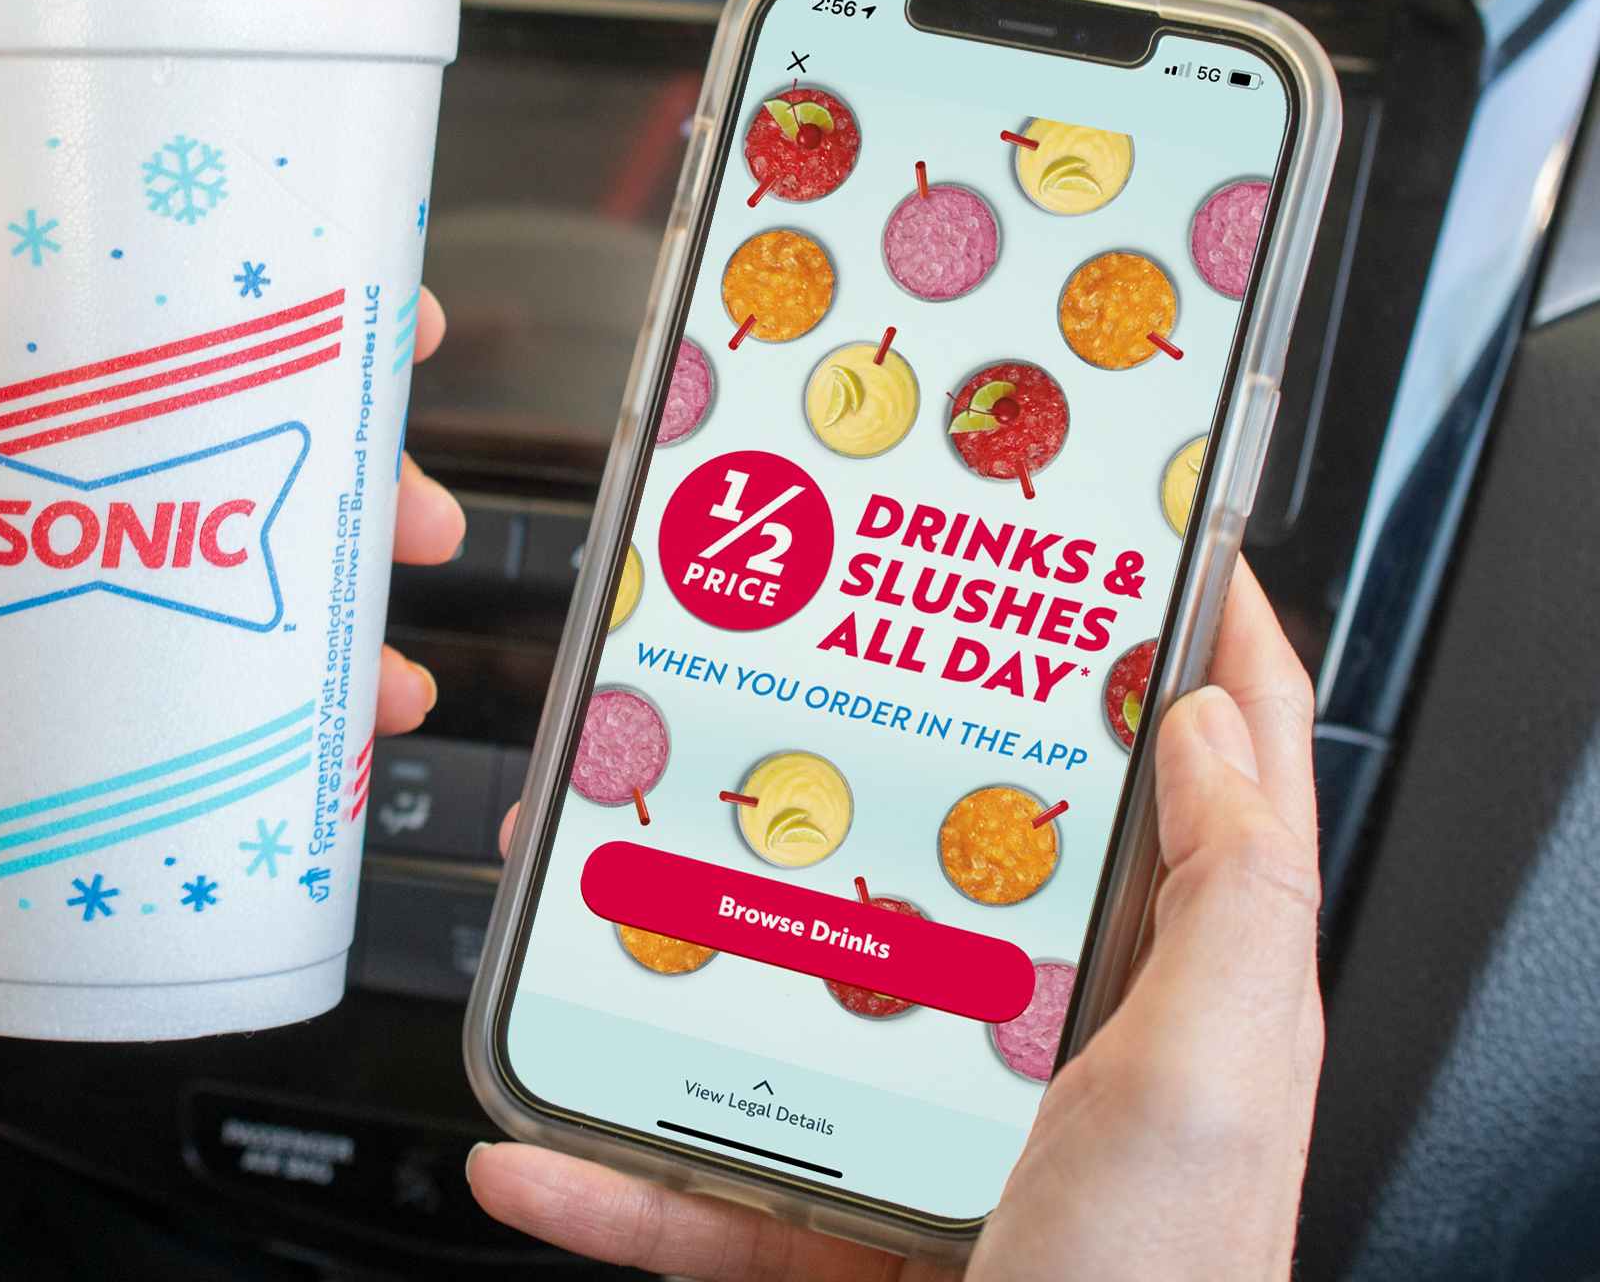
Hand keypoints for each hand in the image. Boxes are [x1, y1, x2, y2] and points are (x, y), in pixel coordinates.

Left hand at [0, 187, 463, 1110]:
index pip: (47, 293)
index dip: (177, 264)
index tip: (298, 258)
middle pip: (157, 431)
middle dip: (293, 433)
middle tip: (389, 448)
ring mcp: (7, 628)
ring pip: (186, 563)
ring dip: (302, 573)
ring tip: (388, 594)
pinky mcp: (33, 741)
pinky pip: (174, 706)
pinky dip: (268, 712)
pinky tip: (338, 727)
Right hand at [470, 559, 1321, 1280]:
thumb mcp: (1219, 1078)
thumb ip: (1226, 894)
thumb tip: (1209, 710)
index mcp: (1161, 1001)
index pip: (1202, 784)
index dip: (1176, 650)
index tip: (1115, 541)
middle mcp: (1045, 1061)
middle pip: (934, 869)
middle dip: (833, 768)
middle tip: (765, 670)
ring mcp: (930, 1150)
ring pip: (779, 1016)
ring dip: (658, 956)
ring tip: (574, 880)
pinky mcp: (833, 1245)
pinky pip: (692, 1197)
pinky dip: (598, 1183)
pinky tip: (526, 1151)